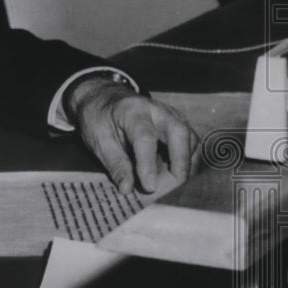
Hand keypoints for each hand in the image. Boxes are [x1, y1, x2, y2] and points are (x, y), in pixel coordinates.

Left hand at [67, 77, 200, 194]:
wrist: (104, 98)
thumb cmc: (99, 118)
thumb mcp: (98, 140)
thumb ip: (115, 164)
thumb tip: (127, 189)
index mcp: (131, 111)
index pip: (145, 138)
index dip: (148, 165)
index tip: (149, 188)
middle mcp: (156, 110)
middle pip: (178, 132)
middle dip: (181, 162)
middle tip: (174, 187)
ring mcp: (170, 115)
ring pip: (189, 138)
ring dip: (186, 163)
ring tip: (174, 186)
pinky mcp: (177, 123)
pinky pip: (190, 142)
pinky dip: (187, 160)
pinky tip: (176, 175)